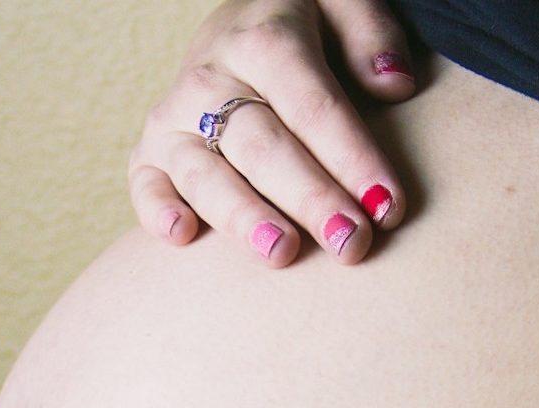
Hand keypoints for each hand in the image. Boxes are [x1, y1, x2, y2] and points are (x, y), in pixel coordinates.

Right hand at [131, 0, 415, 266]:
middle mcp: (210, 79)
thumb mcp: (343, 4)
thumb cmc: (304, 29)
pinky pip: (144, 184)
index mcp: (263, 40)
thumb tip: (393, 83)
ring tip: (281, 251)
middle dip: (308, 197)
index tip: (387, 204)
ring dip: (242, 216)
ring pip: (205, 173)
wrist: (239, 30)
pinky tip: (182, 236)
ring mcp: (174, 119)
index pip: (311, 106)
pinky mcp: (150, 153)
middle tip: (349, 240)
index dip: (351, 156)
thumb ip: (370, 32)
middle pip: (262, 146)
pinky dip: (156, 210)